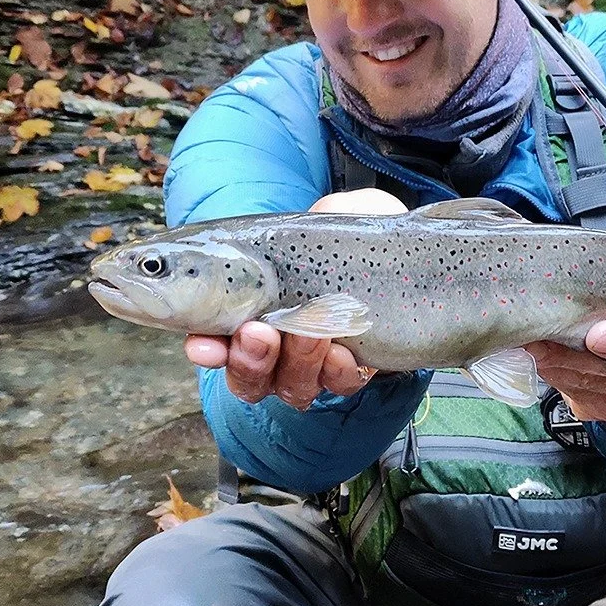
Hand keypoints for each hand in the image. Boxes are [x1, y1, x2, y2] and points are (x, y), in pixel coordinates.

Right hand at [183, 189, 406, 409]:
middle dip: (249, 358)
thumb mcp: (309, 219)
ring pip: (290, 386)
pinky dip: (337, 372)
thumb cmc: (340, 234)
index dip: (206, 351)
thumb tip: (288, 228)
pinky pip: (339, 386)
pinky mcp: (353, 370)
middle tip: (258, 331)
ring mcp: (312, 364)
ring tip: (310, 330)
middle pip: (248, 377)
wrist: (400, 256)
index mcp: (244, 315)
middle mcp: (274, 350)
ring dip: (295, 362)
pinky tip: (342, 352)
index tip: (205, 347)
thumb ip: (280, 229)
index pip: (213, 346)